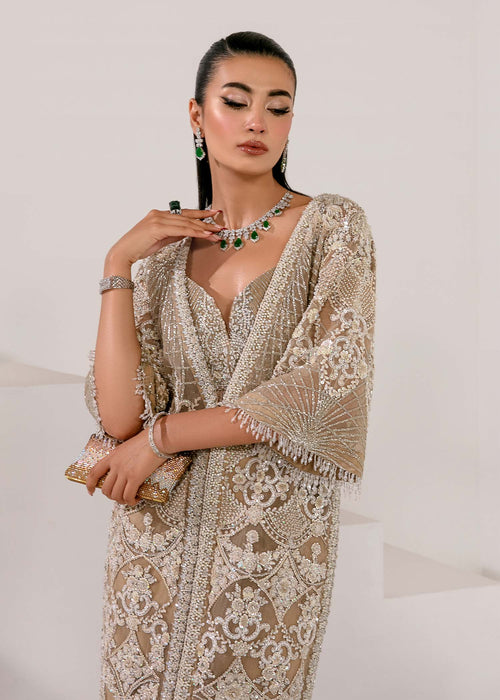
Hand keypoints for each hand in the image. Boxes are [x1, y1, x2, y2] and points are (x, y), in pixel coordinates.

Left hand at [85, 428, 165, 505]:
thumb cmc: (148, 440)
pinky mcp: (135, 477)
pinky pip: (128, 496)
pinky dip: (131, 501)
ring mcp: (124, 472)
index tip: (91, 491)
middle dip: (112, 496)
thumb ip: (122, 458)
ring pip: (116, 495)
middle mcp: (115, 465)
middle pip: (106, 489)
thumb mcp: (128, 447)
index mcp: (112, 456)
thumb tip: (125, 468)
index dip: (90, 484)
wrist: (157, 439)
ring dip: (122, 500)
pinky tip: (136, 499)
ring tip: (130, 498)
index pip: (94, 472)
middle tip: (121, 496)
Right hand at [109, 206, 225, 264]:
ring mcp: (158, 219)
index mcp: (159, 214)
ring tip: (216, 233)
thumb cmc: (139, 247)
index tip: (212, 215)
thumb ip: (174, 234)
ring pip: (186, 222)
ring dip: (203, 228)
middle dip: (205, 221)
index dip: (199, 214)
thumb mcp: (161, 239)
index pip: (183, 213)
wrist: (124, 253)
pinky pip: (181, 229)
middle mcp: (159, 213)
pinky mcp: (158, 227)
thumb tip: (189, 232)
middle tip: (220, 225)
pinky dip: (195, 232)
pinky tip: (205, 235)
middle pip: (187, 216)